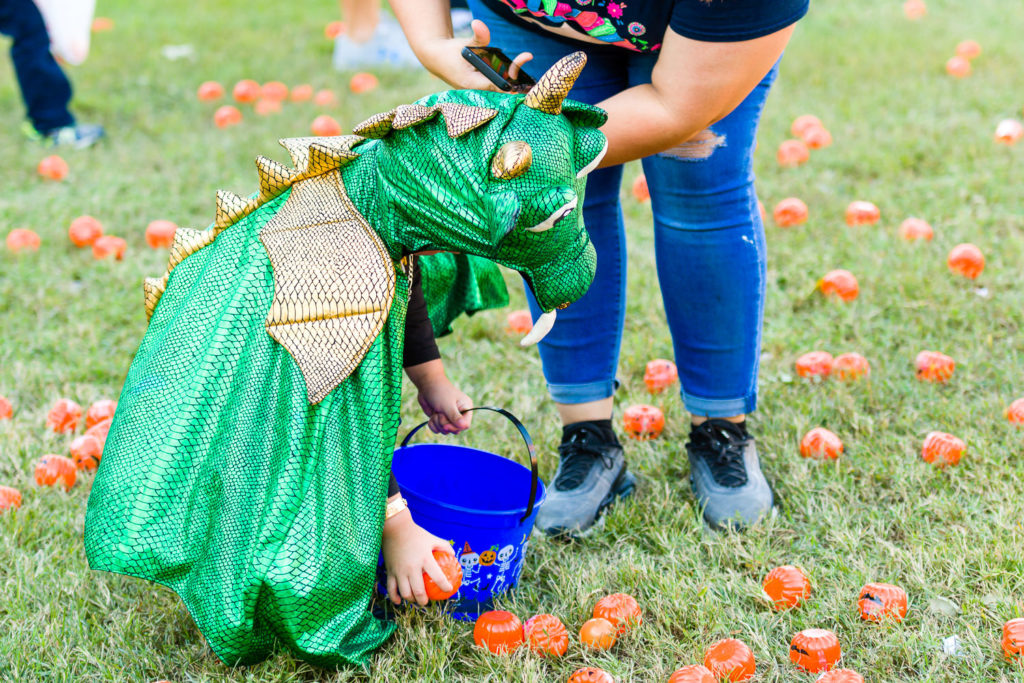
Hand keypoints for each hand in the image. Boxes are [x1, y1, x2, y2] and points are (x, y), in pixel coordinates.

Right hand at [381, 510, 454, 605]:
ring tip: (415, 600)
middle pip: (419, 591)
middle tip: (427, 601)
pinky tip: (399, 601)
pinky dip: (395, 598)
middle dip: (424, 601)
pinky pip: (391, 589)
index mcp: (425, 559)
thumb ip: (445, 547)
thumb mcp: (432, 539)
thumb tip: (453, 556)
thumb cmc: (416, 534)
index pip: (438, 577)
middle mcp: (412, 567)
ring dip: (411, 600)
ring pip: (405, 593)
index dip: (445, 586)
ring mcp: (400, 571)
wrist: (395, 528)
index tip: (448, 590)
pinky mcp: (390, 571)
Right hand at [415, 20, 532, 90]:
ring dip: (513, 77)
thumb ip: (477, 36)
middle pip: (504, 89)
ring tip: (524, 60)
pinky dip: (507, 78)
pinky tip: (515, 68)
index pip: (498, 87)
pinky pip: (497, 87)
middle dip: (516, 74)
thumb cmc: (450, 52)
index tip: (523, 70)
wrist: (437, 60)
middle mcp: (477, 91)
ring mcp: (480, 92)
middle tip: (526, 56)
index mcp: (472, 83)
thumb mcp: (464, 43)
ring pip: (501, 89)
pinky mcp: (481, 89)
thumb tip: (479, 24)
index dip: (513, 82)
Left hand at [417, 378, 472, 434]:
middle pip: (455, 430)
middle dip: (444, 424)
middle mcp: (459, 414)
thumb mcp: (447, 404)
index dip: (455, 427)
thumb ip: (455, 417)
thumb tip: (465, 426)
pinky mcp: (440, 419)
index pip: (465, 425)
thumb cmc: (439, 392)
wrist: (426, 385)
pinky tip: (432, 415)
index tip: (445, 425)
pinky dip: (432, 424)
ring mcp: (449, 417)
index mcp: (466, 408)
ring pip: (445, 431)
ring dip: (437, 423)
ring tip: (435, 412)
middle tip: (439, 413)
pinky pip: (437, 429)